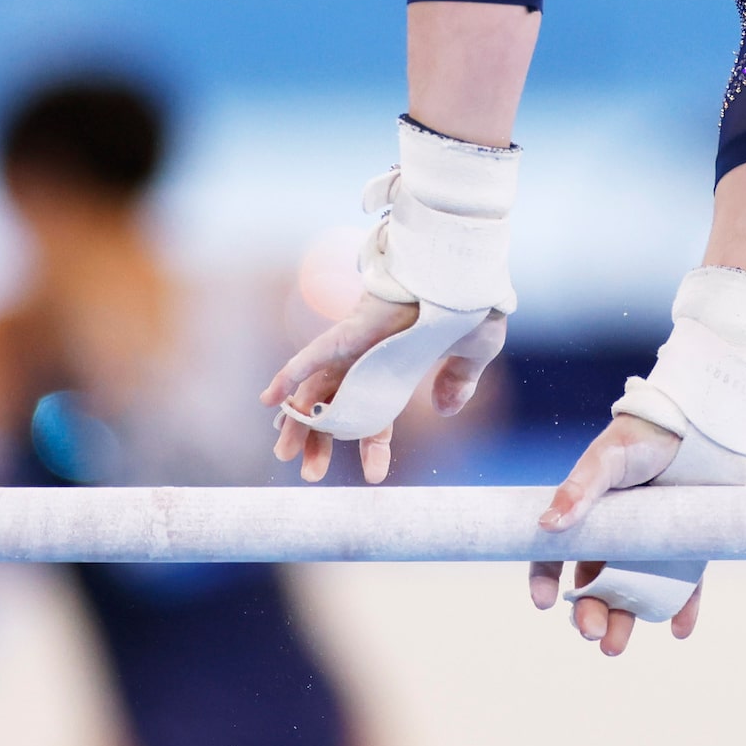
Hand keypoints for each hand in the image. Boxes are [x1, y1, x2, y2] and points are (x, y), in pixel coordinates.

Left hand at [260, 295, 506, 482]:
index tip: (375, 477)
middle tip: (310, 474)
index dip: (373, 444)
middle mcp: (370, 356)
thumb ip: (459, 379)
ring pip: (318, 386)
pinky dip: (292, 374)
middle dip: (319, 439)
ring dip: (298, 418)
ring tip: (283, 453)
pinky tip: (272, 397)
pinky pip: (316, 354)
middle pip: (335, 402)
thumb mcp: (474, 351)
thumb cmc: (472, 300)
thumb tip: (446, 410)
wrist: (470, 269)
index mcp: (396, 365)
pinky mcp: (354, 328)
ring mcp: (360, 342)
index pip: (375, 410)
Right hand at [526, 414, 698, 654]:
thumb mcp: (606, 459)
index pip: (558, 554)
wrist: (701, 425)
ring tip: (616, 645)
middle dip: (587, 614)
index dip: (545, 578)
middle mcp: (619, 538)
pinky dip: (682, 611)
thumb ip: (579, 489)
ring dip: (624, 622)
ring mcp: (654, 547)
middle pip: (594, 586)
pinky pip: (685, 589)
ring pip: (633, 595)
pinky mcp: (689, 550)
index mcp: (590, 515)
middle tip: (591, 633)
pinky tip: (678, 628)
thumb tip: (546, 525)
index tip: (543, 601)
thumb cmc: (645, 436)